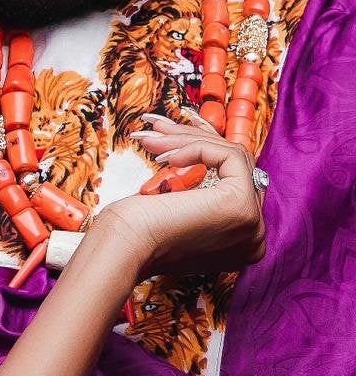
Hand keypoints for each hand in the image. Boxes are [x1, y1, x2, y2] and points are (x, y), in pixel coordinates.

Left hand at [97, 114, 265, 276]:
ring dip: (189, 140)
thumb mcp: (175, 209)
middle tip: (159, 127)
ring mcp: (251, 222)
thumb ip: (196, 194)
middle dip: (195, 140)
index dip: (207, 152)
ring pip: (232, 157)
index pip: (234, 181)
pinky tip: (167, 156)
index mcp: (240, 241)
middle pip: (235, 167)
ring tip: (153, 137)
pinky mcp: (241, 205)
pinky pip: (229, 155)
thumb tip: (195, 161)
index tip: (178, 135)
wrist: (122, 247)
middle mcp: (253, 235)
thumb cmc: (135, 233)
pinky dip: (196, 147)